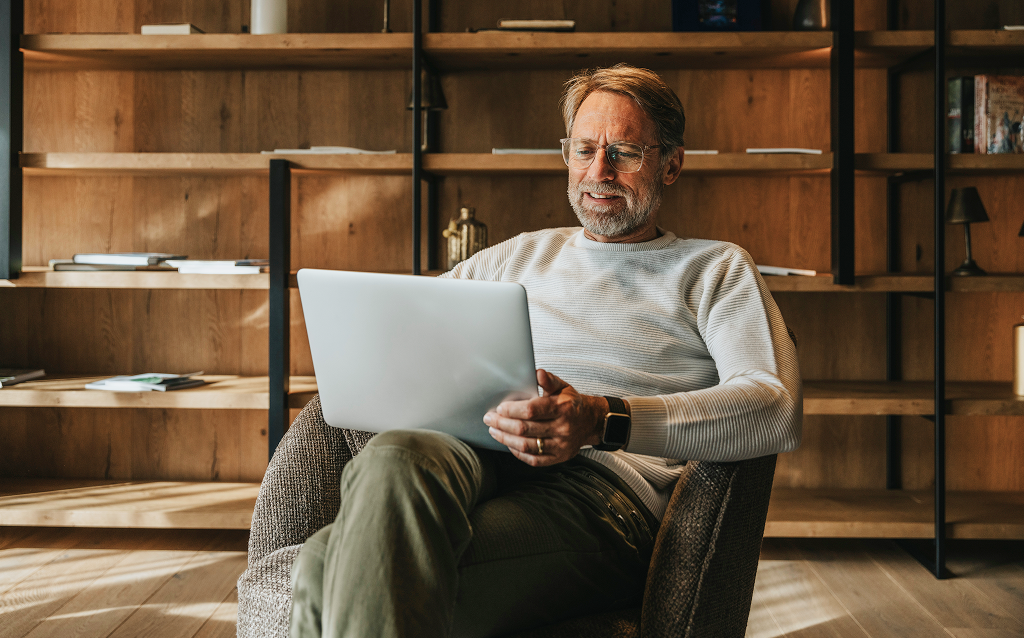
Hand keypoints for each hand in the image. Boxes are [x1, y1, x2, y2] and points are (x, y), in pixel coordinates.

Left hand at [484, 369, 607, 466]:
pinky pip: (533, 459)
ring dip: (505, 438)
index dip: (512, 410)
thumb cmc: (571, 403)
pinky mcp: (558, 457)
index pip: (532, 410)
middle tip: (490, 419)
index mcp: (563, 408)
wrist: (590, 422)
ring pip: (526, 445)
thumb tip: (537, 373)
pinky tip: (509, 443)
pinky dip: (517, 452)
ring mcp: (561, 445)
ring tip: (494, 430)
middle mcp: (563, 428)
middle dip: (502, 423)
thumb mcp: (563, 387)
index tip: (499, 408)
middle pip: (525, 428)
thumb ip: (549, 380)